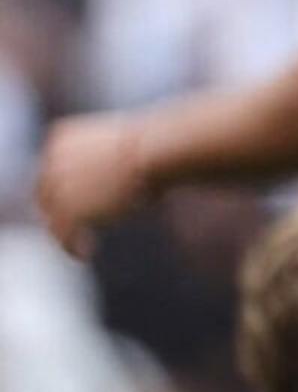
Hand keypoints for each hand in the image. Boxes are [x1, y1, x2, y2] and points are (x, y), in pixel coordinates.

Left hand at [34, 115, 150, 256]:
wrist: (154, 151)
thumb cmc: (156, 146)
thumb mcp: (124, 148)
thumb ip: (108, 164)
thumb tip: (123, 186)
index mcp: (61, 137)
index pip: (52, 165)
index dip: (61, 185)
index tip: (76, 200)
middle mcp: (51, 160)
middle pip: (46, 192)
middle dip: (58, 210)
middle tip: (72, 227)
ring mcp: (57, 186)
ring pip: (53, 216)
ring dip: (65, 232)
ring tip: (81, 246)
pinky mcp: (68, 210)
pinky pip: (64, 234)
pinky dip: (73, 246)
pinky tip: (86, 254)